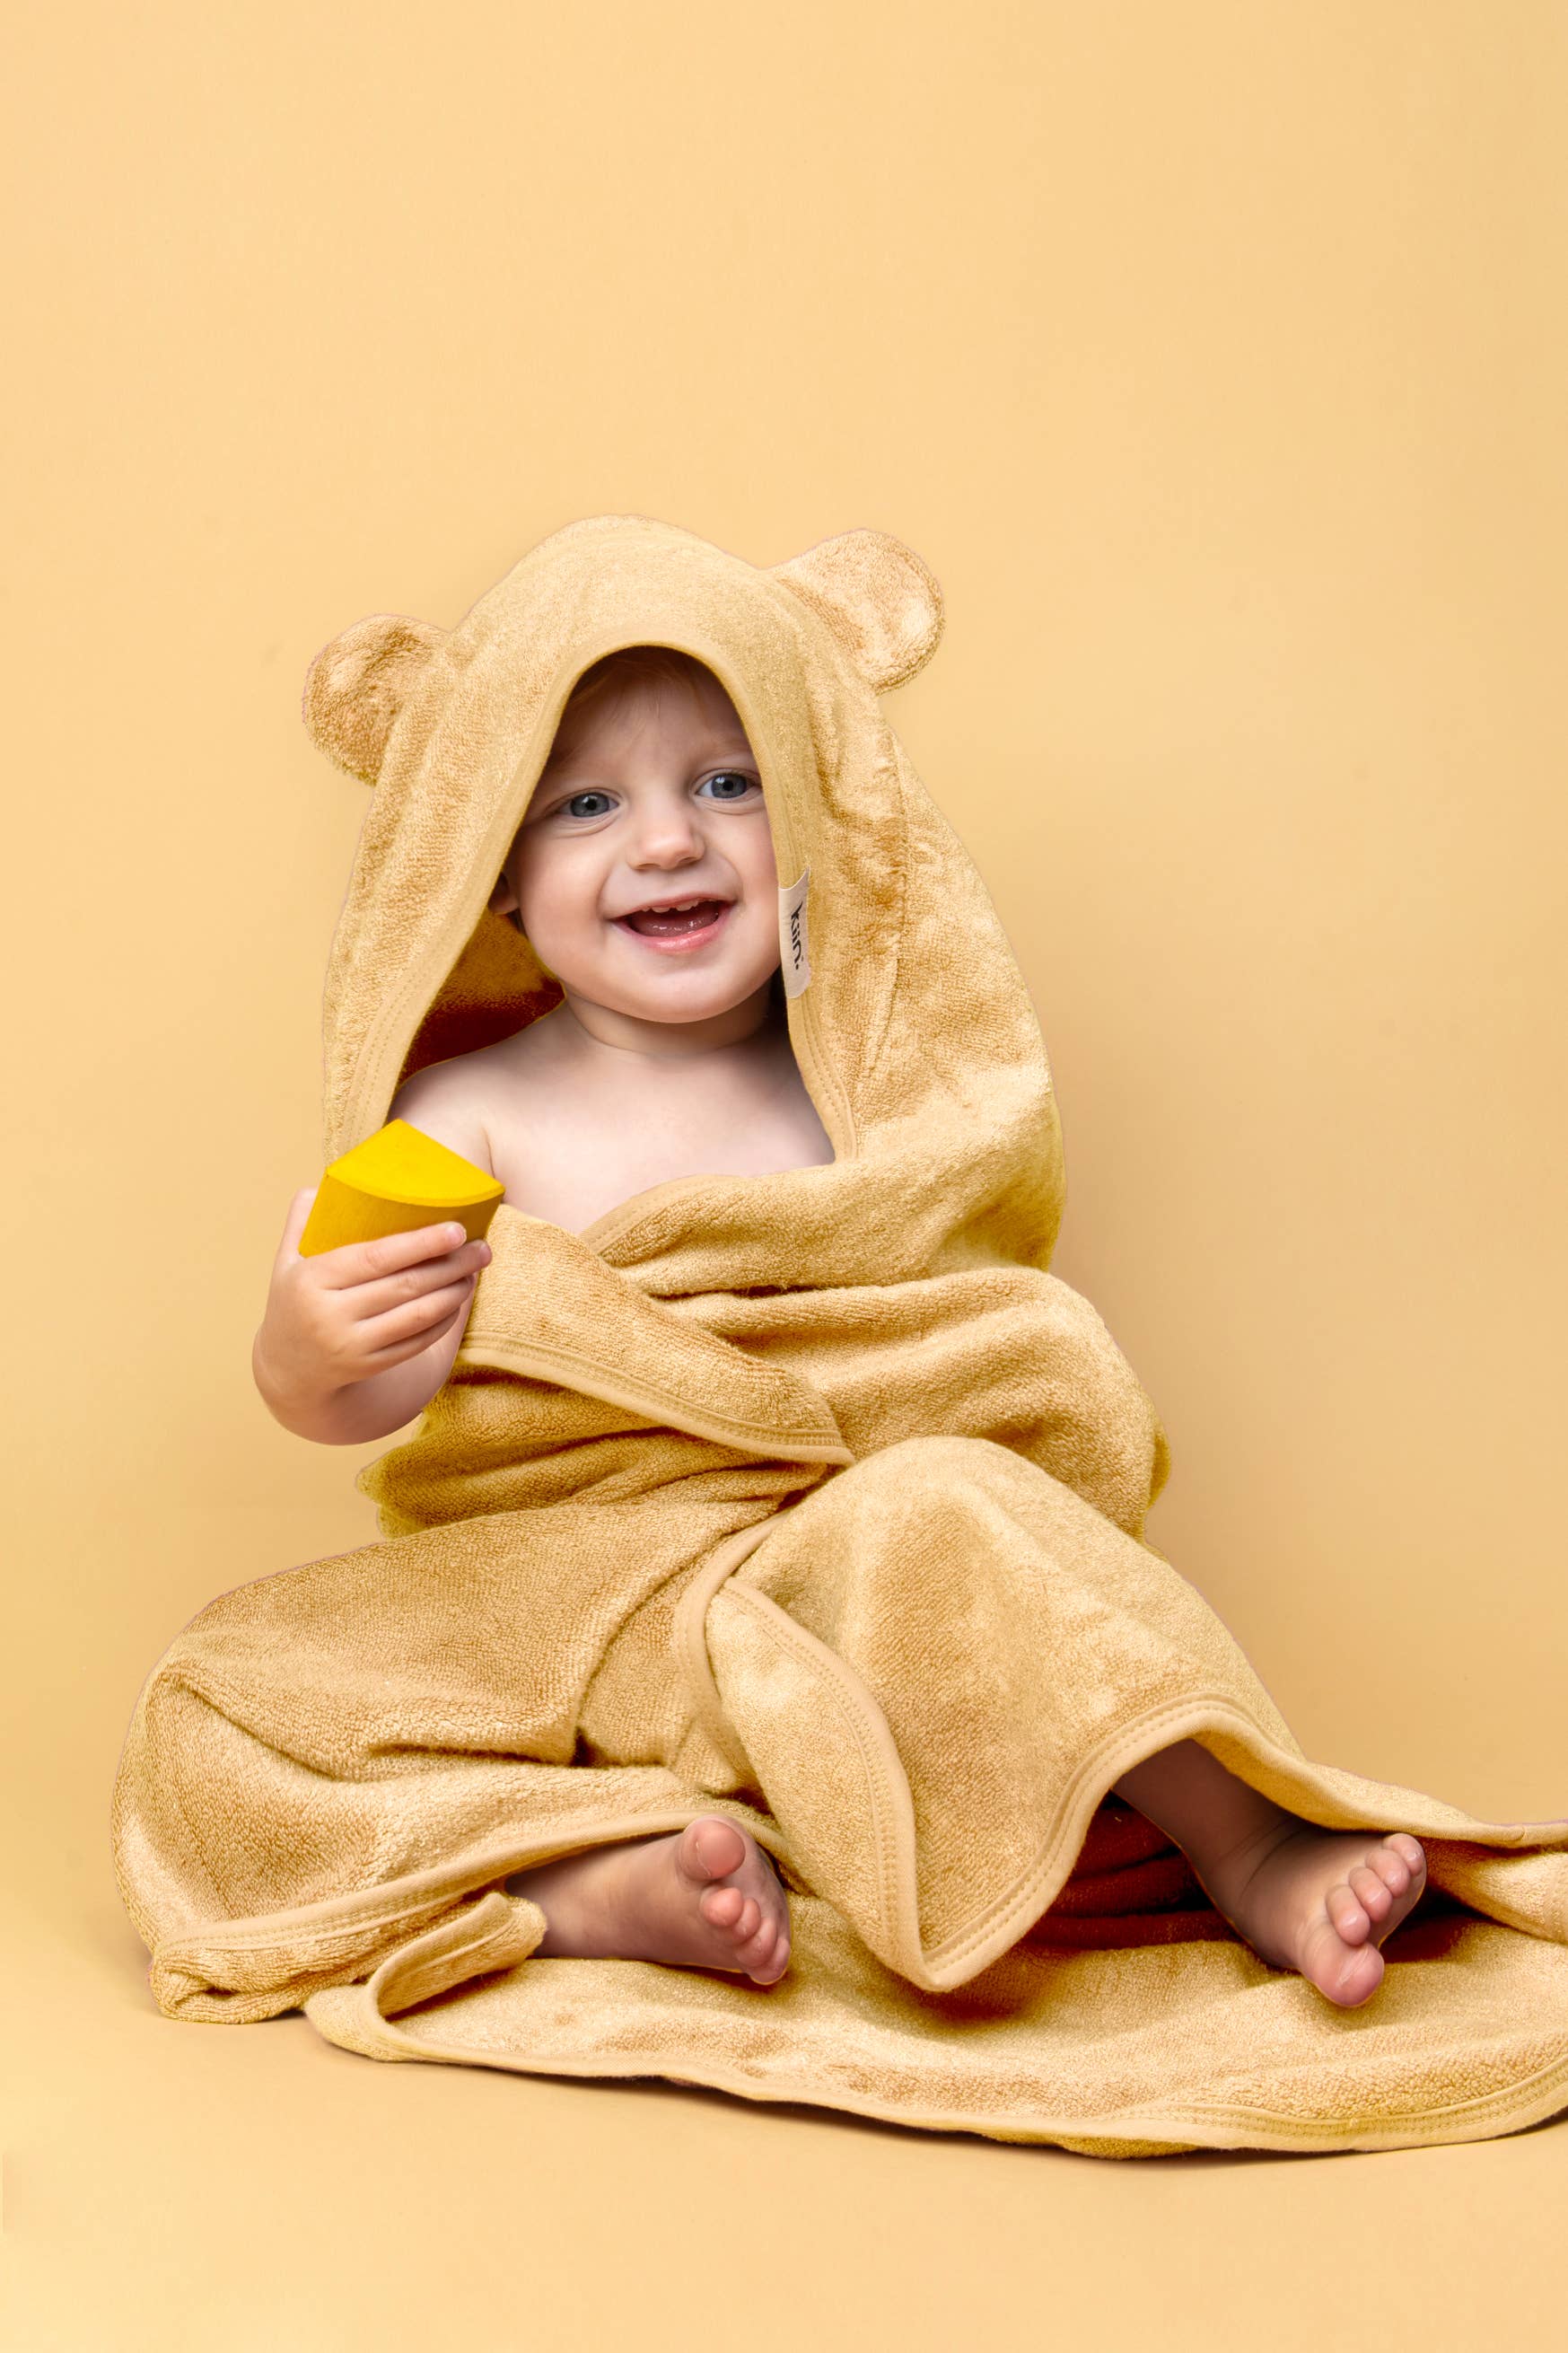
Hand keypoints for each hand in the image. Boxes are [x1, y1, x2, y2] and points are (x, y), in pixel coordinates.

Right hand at [252, 1185, 492, 1414]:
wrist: (287, 1369)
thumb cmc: (294, 1301)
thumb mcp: (285, 1261)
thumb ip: (302, 1221)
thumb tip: (321, 1184)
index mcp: (312, 1279)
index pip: (376, 1258)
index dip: (420, 1243)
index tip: (456, 1230)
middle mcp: (331, 1315)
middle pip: (405, 1286)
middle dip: (451, 1265)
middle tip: (482, 1248)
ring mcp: (352, 1345)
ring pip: (417, 1315)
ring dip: (454, 1292)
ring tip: (474, 1271)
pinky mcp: (370, 1367)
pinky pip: (418, 1341)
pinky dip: (444, 1319)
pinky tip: (458, 1300)